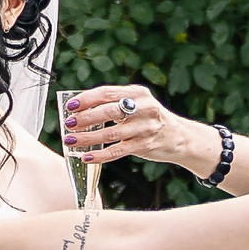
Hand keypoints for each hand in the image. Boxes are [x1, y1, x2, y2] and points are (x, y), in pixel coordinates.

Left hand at [60, 85, 216, 171]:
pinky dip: (100, 155)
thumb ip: (113, 104)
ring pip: (111, 133)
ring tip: (71, 140)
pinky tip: (86, 157)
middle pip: (109, 111)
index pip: (107, 93)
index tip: (70, 106)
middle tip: (68, 124)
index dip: (86, 99)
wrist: (179, 137)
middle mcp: (144, 108)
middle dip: (85, 118)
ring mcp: (145, 127)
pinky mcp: (145, 145)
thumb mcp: (136, 105)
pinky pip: (118, 151)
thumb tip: (78, 109)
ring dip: (87, 138)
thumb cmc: (149, 119)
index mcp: (137, 93)